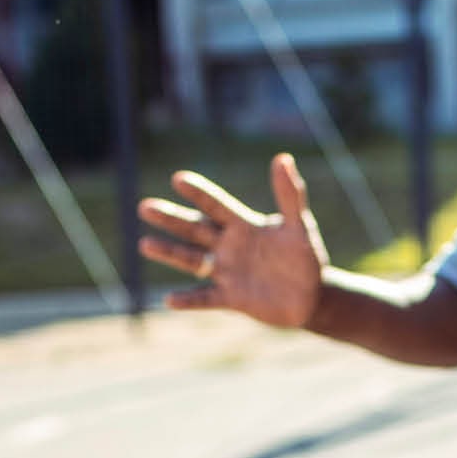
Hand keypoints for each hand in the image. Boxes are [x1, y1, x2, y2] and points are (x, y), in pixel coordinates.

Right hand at [137, 153, 329, 327]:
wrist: (311, 296)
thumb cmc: (305, 257)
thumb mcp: (300, 226)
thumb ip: (291, 196)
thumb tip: (283, 158)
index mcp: (243, 226)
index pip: (217, 206)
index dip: (199, 193)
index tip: (178, 179)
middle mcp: (229, 247)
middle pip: (195, 230)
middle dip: (171, 219)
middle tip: (145, 206)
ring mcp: (227, 272)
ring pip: (192, 261)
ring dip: (170, 253)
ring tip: (145, 244)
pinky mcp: (231, 298)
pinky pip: (206, 298)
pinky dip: (189, 299)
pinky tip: (170, 299)